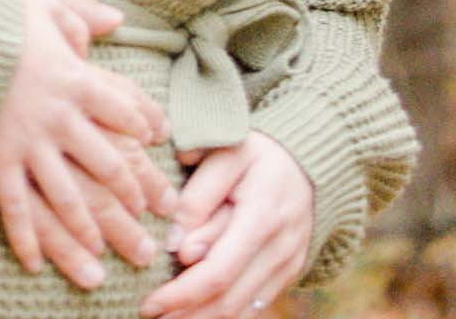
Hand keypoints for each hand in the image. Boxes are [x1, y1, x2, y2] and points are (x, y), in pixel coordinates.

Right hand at [0, 0, 175, 287]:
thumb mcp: (41, 2)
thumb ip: (78, 13)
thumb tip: (114, 20)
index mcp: (75, 78)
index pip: (121, 109)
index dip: (142, 126)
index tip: (155, 143)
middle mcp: (61, 117)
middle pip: (106, 162)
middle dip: (129, 192)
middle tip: (146, 216)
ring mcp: (30, 143)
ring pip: (69, 195)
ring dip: (88, 226)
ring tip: (102, 252)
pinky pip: (16, 208)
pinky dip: (25, 239)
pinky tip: (34, 264)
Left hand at [140, 131, 313, 318]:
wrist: (305, 159)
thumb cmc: (254, 152)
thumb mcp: (224, 155)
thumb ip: (198, 198)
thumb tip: (176, 247)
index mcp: (263, 215)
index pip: (219, 271)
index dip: (182, 294)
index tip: (150, 302)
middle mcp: (280, 248)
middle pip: (230, 300)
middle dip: (187, 314)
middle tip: (150, 314)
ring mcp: (288, 265)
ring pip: (242, 310)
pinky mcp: (288, 273)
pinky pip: (255, 305)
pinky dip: (225, 313)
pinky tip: (196, 311)